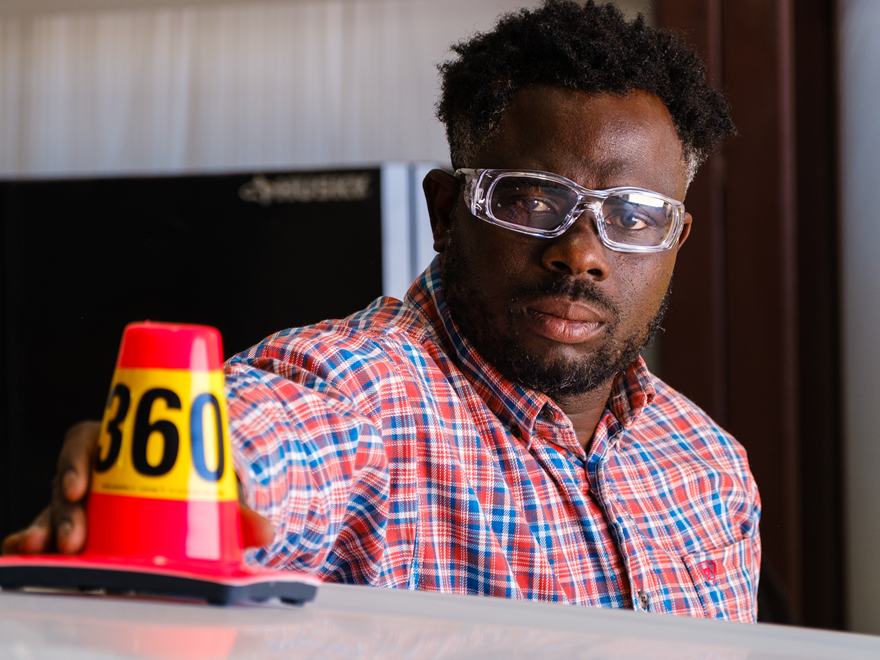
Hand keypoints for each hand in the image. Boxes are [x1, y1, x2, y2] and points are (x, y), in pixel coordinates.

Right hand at [2, 421, 273, 554]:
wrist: (189, 485)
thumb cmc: (193, 475)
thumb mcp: (210, 484)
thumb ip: (237, 510)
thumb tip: (268, 535)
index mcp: (115, 442)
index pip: (85, 441)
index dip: (77, 461)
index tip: (81, 485)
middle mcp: (92, 470)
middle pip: (66, 483)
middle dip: (66, 512)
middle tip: (76, 539)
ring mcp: (83, 501)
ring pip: (54, 512)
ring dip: (46, 532)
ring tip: (45, 554)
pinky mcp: (81, 526)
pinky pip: (50, 534)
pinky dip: (34, 545)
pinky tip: (21, 558)